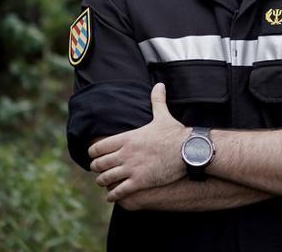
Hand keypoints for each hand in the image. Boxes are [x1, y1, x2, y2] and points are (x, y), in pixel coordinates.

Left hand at [88, 83, 187, 201]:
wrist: (188, 151)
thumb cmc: (175, 134)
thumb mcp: (163, 116)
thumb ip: (157, 101)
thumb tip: (160, 85)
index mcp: (126, 138)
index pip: (98, 147)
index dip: (93, 153)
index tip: (93, 156)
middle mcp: (125, 153)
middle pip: (99, 163)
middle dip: (96, 168)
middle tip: (97, 170)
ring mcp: (131, 168)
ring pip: (106, 178)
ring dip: (102, 181)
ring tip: (102, 183)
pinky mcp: (139, 182)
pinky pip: (119, 191)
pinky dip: (113, 195)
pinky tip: (111, 196)